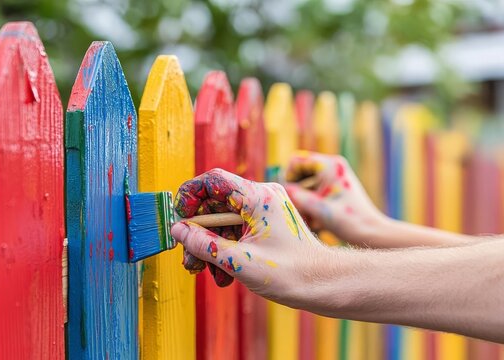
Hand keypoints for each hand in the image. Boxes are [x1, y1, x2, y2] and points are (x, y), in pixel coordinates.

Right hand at [171, 168, 330, 306]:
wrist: (326, 286)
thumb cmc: (292, 274)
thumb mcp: (240, 261)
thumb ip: (205, 244)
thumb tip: (177, 229)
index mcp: (258, 197)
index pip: (213, 180)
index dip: (190, 196)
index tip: (179, 219)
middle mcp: (262, 196)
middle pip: (215, 204)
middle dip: (199, 232)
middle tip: (189, 259)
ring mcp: (266, 209)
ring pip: (224, 220)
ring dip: (212, 245)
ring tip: (208, 273)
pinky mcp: (268, 223)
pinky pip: (237, 229)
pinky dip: (227, 248)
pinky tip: (224, 274)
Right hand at [284, 151, 386, 246]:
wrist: (372, 232)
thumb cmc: (348, 221)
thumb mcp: (317, 209)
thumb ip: (296, 196)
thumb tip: (280, 189)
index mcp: (330, 165)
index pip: (297, 161)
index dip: (288, 176)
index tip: (289, 195)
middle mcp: (333, 167)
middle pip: (300, 172)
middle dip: (295, 190)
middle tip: (295, 208)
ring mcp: (334, 177)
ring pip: (306, 183)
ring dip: (302, 199)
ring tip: (306, 218)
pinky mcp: (335, 188)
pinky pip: (314, 191)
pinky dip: (310, 204)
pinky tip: (314, 221)